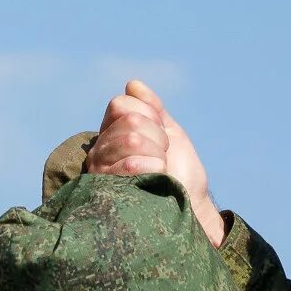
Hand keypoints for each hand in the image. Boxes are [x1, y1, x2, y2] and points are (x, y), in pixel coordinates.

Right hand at [85, 81, 223, 246]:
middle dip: (157, 136)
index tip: (163, 136)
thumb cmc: (180, 173)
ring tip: (160, 169)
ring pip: (131, 139)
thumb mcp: (170, 133)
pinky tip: (157, 178)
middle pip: (129, 121)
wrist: (191, 206)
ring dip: (158, 153)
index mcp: (112, 133)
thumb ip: (151, 108)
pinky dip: (154, 168)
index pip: (121, 105)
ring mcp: (101, 171)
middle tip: (163, 155)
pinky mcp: (108, 190)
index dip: (150, 116)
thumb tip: (132, 84)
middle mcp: (100, 150)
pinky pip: (131, 164)